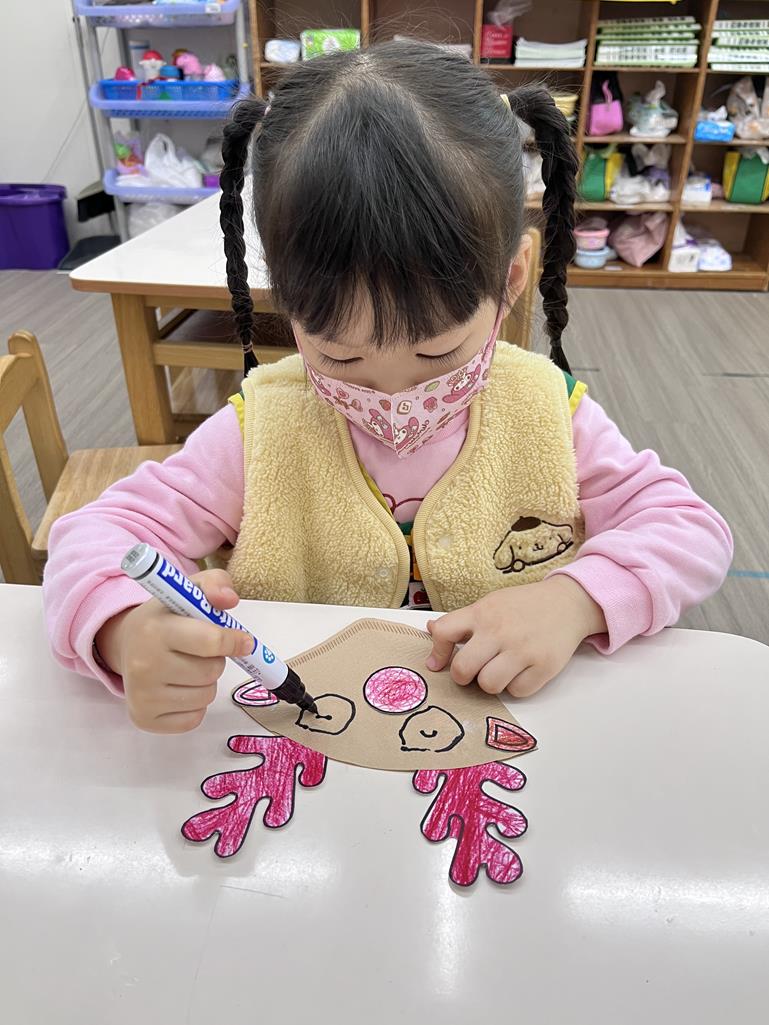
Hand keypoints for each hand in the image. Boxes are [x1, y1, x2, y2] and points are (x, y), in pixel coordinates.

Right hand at [95, 568, 252, 733]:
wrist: (126, 644)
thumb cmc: (166, 617)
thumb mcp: (188, 591)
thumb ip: (215, 584)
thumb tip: (230, 599)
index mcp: (154, 629)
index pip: (210, 642)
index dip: (234, 641)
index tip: (244, 641)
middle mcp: (143, 664)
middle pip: (211, 671)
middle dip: (215, 660)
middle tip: (199, 651)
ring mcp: (142, 696)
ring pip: (206, 695)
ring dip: (206, 682)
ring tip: (186, 666)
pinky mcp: (144, 719)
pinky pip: (194, 718)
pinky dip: (195, 705)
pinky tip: (178, 687)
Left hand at [425, 576, 606, 697]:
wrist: (568, 603)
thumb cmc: (524, 606)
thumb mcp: (491, 603)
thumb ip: (462, 619)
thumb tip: (430, 630)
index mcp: (483, 613)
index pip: (444, 633)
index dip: (437, 653)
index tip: (437, 664)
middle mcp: (500, 631)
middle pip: (463, 669)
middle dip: (463, 676)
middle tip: (472, 672)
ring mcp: (523, 650)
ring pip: (489, 685)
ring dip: (491, 683)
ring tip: (500, 670)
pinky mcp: (544, 667)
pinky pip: (516, 692)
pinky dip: (516, 686)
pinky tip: (521, 672)